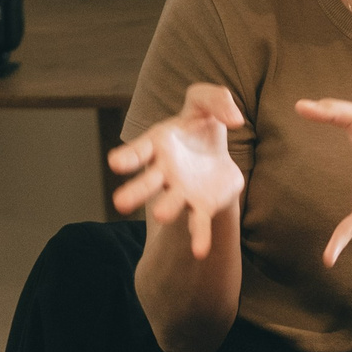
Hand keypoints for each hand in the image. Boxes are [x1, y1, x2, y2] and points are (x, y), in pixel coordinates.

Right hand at [109, 84, 246, 257]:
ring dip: (166, 209)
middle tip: (120, 203)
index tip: (115, 163)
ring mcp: (180, 192)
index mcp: (158, 144)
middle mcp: (164, 172)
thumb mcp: (207, 101)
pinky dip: (198, 237)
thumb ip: (218, 99)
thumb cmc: (201, 125)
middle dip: (135, 191)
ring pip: (170, 203)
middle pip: (147, 182)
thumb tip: (236, 119)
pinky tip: (200, 252)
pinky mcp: (201, 206)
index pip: (139, 150)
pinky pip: (198, 223)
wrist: (214, 157)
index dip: (128, 157)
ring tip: (161, 216)